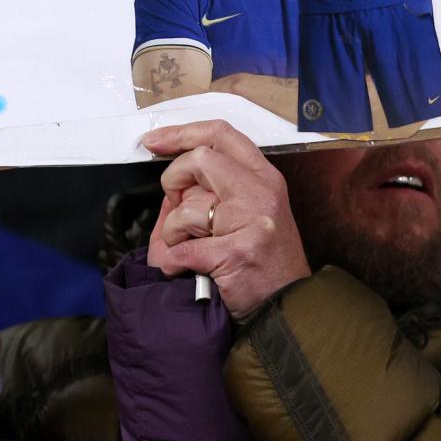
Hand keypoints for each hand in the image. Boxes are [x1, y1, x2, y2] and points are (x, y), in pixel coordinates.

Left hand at [141, 121, 311, 319]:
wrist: (285, 308)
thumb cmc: (264, 264)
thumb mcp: (251, 214)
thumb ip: (214, 191)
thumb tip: (171, 187)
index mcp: (264, 178)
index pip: (221, 134)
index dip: (181, 133)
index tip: (155, 140)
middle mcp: (261, 193)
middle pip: (199, 158)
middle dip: (172, 179)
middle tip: (173, 203)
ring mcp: (251, 223)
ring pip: (186, 208)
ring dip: (172, 232)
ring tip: (185, 248)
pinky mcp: (235, 254)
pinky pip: (180, 250)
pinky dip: (171, 262)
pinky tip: (182, 269)